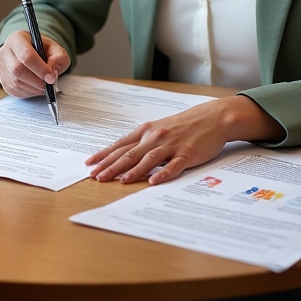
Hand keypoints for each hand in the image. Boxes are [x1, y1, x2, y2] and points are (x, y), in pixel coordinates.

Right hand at [0, 29, 70, 97]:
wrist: (31, 53)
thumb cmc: (42, 49)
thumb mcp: (55, 49)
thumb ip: (59, 58)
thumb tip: (52, 72)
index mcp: (17, 39)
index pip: (26, 55)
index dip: (40, 69)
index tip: (51, 78)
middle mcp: (5, 51)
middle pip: (18, 70)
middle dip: (36, 81)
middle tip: (49, 85)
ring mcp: (1, 67)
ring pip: (16, 82)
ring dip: (33, 88)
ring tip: (44, 86)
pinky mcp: (2, 80)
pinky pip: (15, 90)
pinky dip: (28, 92)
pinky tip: (36, 87)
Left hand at [85, 95, 283, 184]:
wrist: (212, 117)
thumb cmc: (183, 125)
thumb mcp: (158, 129)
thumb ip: (142, 141)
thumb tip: (122, 155)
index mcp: (146, 131)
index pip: (120, 145)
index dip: (104, 155)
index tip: (89, 165)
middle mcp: (155, 137)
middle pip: (129, 153)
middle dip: (111, 166)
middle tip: (97, 177)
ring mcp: (171, 145)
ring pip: (149, 159)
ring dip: (133, 171)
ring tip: (120, 181)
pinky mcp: (187, 154)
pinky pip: (174, 166)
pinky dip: (163, 174)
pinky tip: (153, 182)